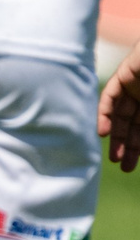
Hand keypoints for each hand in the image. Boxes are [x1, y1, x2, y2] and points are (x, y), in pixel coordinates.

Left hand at [101, 43, 139, 171]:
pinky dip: (105, 113)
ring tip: (114, 157)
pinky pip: (110, 96)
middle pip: (132, 123)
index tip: (134, 165)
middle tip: (123, 166)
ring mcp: (135, 84)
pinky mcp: (125, 73)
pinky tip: (104, 133)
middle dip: (128, 145)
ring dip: (115, 135)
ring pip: (120, 113)